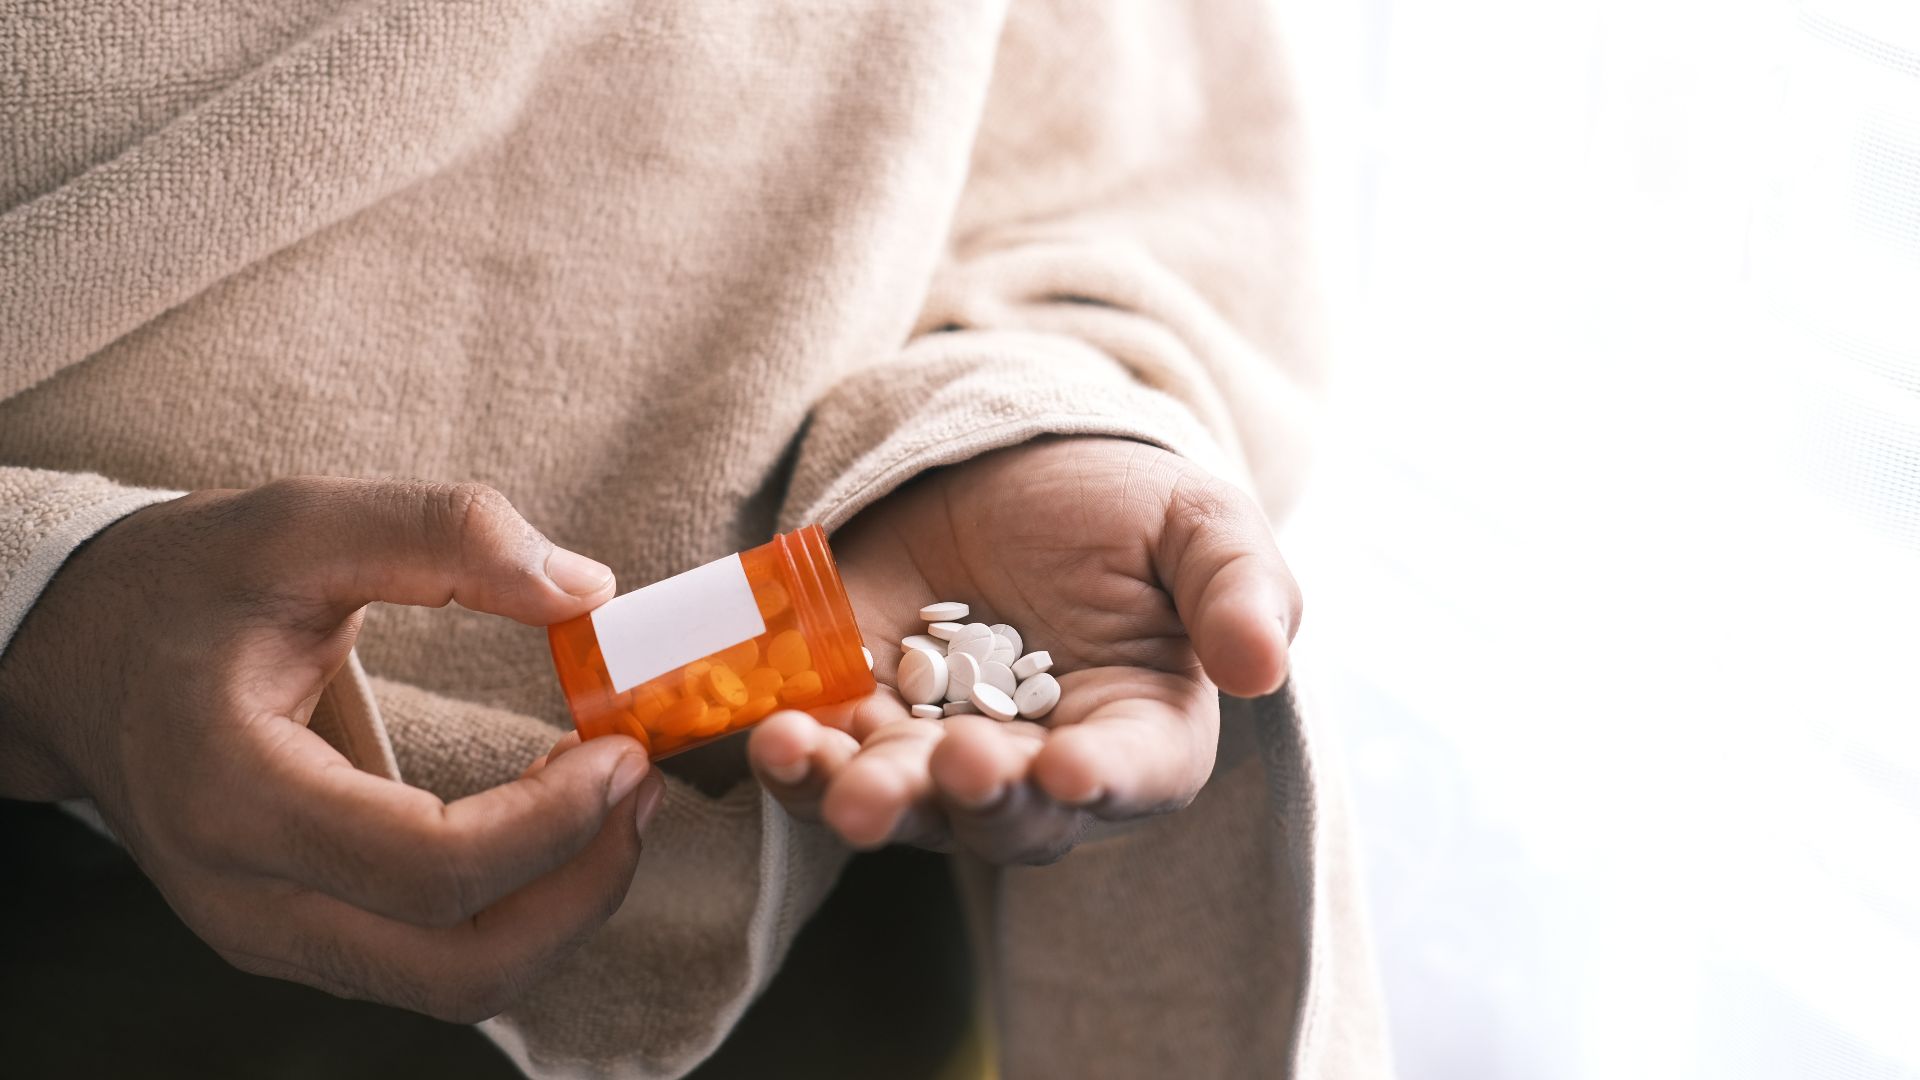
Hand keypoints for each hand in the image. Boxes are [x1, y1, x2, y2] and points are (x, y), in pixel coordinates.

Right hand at [0, 478, 664, 1020]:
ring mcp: (268, 934)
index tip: (624, 749)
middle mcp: (245, 897)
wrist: (73, 656)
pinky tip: (551, 821)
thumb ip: (442, 536)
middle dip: (581, 889)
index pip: (430, 869)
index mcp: (234, 795)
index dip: (554, 823)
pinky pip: (429, 962)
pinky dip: (513, 909)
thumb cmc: (181, 587)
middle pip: (456, 968)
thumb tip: (584, 589)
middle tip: (641, 788)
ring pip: (453, 985)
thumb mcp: (299, 524)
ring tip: (612, 801)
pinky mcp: (297, 935)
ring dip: (560, 908)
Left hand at [747, 437, 1297, 863]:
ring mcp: (941, 750)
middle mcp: (1040, 767)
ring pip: (907, 805)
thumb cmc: (1120, 504)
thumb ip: (1239, 588)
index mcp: (1140, 730)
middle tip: (949, 767)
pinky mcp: (860, 719)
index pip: (1133, 774)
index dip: (1103, 782)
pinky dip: (797, 760)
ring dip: (866, 798)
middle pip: (1009, 815)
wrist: (1006, 467)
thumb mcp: (1199, 521)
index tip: (1068, 769)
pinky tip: (773, 736)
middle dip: (974, 799)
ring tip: (828, 772)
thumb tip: (1262, 667)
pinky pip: (827, 760)